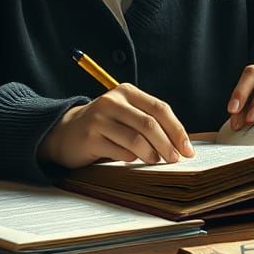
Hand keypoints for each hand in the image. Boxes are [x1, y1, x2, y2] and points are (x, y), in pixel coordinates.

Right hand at [38, 84, 194, 168]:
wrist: (65, 132)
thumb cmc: (104, 125)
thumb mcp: (125, 113)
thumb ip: (148, 121)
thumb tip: (180, 143)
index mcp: (126, 92)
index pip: (160, 108)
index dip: (177, 130)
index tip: (188, 149)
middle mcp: (112, 101)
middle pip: (149, 124)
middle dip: (168, 145)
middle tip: (176, 159)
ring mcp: (99, 118)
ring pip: (136, 139)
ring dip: (151, 154)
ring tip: (155, 161)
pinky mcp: (90, 137)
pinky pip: (120, 152)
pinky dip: (131, 159)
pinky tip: (132, 160)